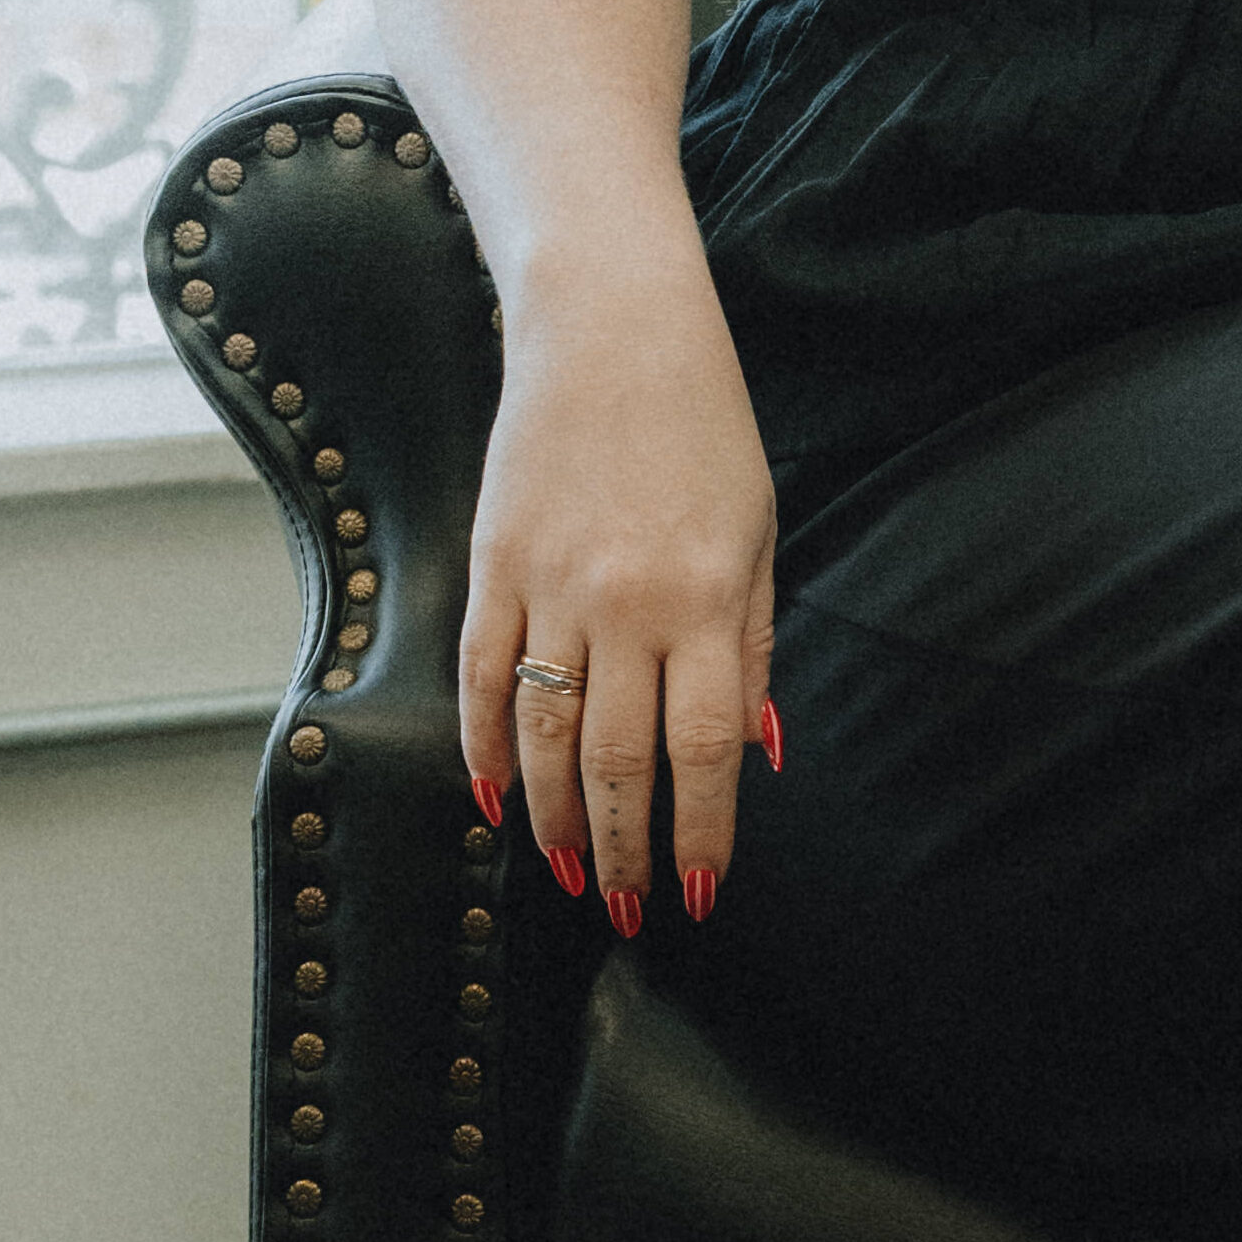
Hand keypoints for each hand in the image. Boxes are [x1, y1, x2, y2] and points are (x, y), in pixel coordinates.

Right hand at [458, 276, 779, 933]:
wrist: (611, 330)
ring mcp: (551, 586)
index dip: (700, 831)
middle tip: (631, 911)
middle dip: (625, 850)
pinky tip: (496, 798)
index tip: (698, 892)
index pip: (703, 748)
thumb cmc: (703, 427)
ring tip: (571, 874)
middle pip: (615, 761)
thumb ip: (751, 644)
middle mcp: (627, 603)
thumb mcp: (758, 529)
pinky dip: (485, 748)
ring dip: (554, 821)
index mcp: (706, 596)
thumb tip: (757, 751)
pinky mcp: (493, 566)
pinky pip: (484, 679)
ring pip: (542, 737)